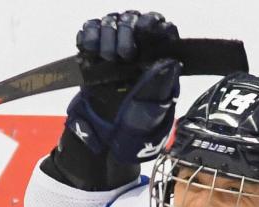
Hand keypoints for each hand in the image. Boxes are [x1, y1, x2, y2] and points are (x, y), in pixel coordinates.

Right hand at [66, 11, 180, 163]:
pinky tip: (89, 50)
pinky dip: (88, 36)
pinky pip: (89, 30)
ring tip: (105, 56)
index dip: (152, 24)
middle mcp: (138, 47)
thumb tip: (170, 62)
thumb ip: (161, 84)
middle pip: (133, 19)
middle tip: (123, 55)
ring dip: (106, 34)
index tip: (144, 32)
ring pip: (111, 21)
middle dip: (126, 32)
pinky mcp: (93, 51)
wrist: (106, 135)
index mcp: (159, 57)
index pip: (160, 26)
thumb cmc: (136, 124)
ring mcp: (114, 46)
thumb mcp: (152, 108)